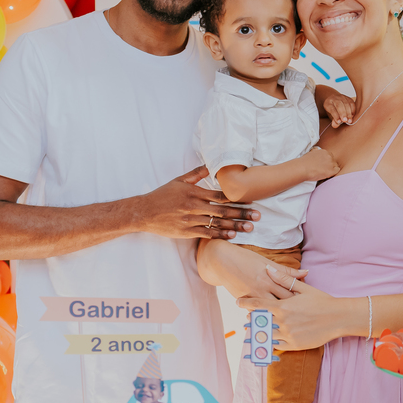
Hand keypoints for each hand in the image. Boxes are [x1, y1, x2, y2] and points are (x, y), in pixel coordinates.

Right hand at [138, 166, 258, 239]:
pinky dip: (220, 235)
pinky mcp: (187, 231)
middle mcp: (195, 206)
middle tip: (258, 216)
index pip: (220, 195)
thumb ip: (196, 174)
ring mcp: (191, 220)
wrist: (145, 212)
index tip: (251, 201)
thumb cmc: (162, 195)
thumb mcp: (179, 180)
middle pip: (223, 210)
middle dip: (242, 213)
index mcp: (195, 193)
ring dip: (235, 226)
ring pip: (217, 223)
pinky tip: (232, 236)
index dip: (237, 198)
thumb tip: (210, 166)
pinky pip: (207, 234)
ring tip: (250, 228)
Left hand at [237, 266, 352, 350]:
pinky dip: (270, 343)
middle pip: (259, 322)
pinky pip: (277, 345)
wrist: (338, 318)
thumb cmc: (322, 301)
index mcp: (283, 306)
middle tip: (246, 320)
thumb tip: (268, 268)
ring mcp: (288, 334)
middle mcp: (283, 321)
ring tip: (253, 333)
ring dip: (258, 333)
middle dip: (251, 320)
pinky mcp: (294, 345)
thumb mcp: (303, 289)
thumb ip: (284, 280)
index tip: (237, 302)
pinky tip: (267, 342)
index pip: (258, 305)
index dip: (245, 303)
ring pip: (266, 335)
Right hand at [301, 147, 339, 181]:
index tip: (323, 164)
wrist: (302, 168)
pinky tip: (328, 174)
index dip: (326, 161)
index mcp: (324, 151)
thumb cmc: (304, 162)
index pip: (329, 156)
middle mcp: (328, 156)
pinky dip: (333, 173)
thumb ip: (316, 152)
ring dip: (331, 169)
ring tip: (324, 172)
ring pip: (335, 166)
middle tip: (323, 169)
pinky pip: (337, 171)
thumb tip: (316, 151)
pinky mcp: (331, 171)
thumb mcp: (311, 153)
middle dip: (329, 164)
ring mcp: (331, 163)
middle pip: (333, 160)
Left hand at [323, 92, 355, 127]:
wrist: (335, 101)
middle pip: (339, 105)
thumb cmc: (333, 110)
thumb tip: (335, 125)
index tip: (339, 122)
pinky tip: (352, 116)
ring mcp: (342, 97)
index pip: (332, 109)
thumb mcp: (331, 115)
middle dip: (343, 113)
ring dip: (348, 113)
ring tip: (349, 120)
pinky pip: (352, 103)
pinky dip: (353, 110)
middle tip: (345, 121)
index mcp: (328, 103)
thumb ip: (333, 120)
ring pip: (346, 104)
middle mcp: (334, 98)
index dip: (335, 115)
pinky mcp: (348, 98)